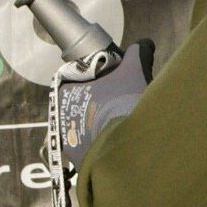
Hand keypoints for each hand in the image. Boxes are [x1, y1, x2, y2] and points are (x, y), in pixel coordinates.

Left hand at [62, 44, 149, 167]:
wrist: (130, 142)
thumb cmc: (125, 100)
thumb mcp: (134, 69)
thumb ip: (137, 52)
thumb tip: (145, 44)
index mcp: (66, 93)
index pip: (73, 86)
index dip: (91, 85)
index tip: (108, 88)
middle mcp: (61, 118)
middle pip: (80, 109)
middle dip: (95, 109)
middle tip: (117, 108)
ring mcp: (69, 143)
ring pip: (84, 131)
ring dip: (97, 129)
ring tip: (119, 129)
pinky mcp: (80, 162)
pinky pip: (91, 151)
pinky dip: (101, 148)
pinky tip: (118, 145)